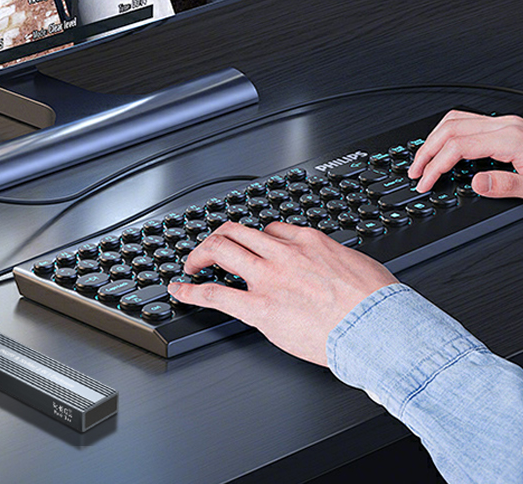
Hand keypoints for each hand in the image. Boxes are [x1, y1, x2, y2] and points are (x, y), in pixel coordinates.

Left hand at [168, 222, 397, 364]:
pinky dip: (190, 291)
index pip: (271, 230)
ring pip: (221, 249)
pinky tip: (180, 291)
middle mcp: (284, 254)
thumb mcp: (356, 265)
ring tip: (191, 264)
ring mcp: (269, 279)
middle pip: (237, 231)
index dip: (255, 240)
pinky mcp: (259, 308)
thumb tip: (330, 265)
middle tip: (209, 249)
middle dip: (217, 237)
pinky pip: (215, 293)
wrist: (379, 329)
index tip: (248, 247)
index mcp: (309, 242)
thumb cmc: (376, 304)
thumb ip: (332, 260)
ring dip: (200, 254)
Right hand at [408, 110, 522, 195]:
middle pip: (450, 128)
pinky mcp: (503, 126)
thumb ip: (506, 186)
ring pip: (454, 120)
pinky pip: (466, 121)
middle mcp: (505, 125)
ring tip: (423, 160)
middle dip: (426, 151)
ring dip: (433, 140)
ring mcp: (503, 123)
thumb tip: (476, 183)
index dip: (435, 165)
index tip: (424, 182)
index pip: (458, 146)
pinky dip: (447, 134)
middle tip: (416, 172)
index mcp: (511, 138)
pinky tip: (442, 149)